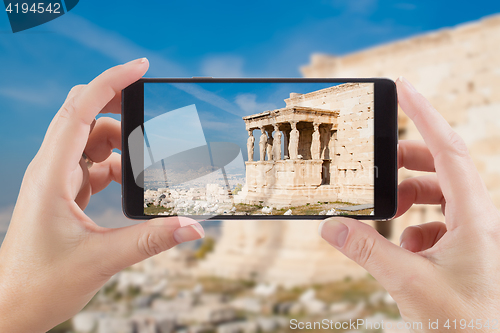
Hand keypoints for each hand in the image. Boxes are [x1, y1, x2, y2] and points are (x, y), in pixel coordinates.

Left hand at [0, 59, 204, 332]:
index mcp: (50, 176)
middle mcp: (50, 171)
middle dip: (119, 109)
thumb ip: (152, 240)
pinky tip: (132, 182)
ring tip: (148, 163)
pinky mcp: (63, 194)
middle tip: (153, 113)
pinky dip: (115, 166)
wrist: (11, 307)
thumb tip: (194, 227)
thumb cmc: (40, 284)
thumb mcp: (102, 260)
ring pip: (90, 142)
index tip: (139, 68)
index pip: (79, 112)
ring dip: (121, 145)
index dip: (109, 83)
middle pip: (84, 117)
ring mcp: (56, 181)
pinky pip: (92, 165)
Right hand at [319, 77, 499, 329]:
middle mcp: (482, 219)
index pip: (449, 149)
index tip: (403, 88)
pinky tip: (407, 248)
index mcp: (477, 217)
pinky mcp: (468, 250)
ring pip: (441, 196)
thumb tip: (330, 227)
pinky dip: (418, 226)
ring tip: (389, 213)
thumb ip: (366, 251)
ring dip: (410, 198)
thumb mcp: (409, 284)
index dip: (424, 115)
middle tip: (379, 163)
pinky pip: (441, 222)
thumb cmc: (467, 324)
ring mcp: (476, 235)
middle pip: (444, 168)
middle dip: (408, 161)